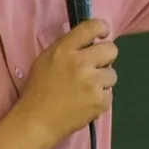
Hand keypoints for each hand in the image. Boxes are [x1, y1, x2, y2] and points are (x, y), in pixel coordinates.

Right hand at [15, 19, 118, 142]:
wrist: (36, 122)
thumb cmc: (38, 90)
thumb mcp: (46, 60)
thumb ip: (68, 48)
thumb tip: (89, 41)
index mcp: (64, 50)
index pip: (92, 27)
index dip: (102, 28)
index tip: (103, 34)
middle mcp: (81, 63)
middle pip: (111, 50)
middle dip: (105, 58)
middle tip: (94, 68)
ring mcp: (92, 83)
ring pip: (112, 74)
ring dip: (102, 81)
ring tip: (85, 90)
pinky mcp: (100, 101)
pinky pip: (109, 94)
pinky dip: (100, 99)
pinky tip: (85, 103)